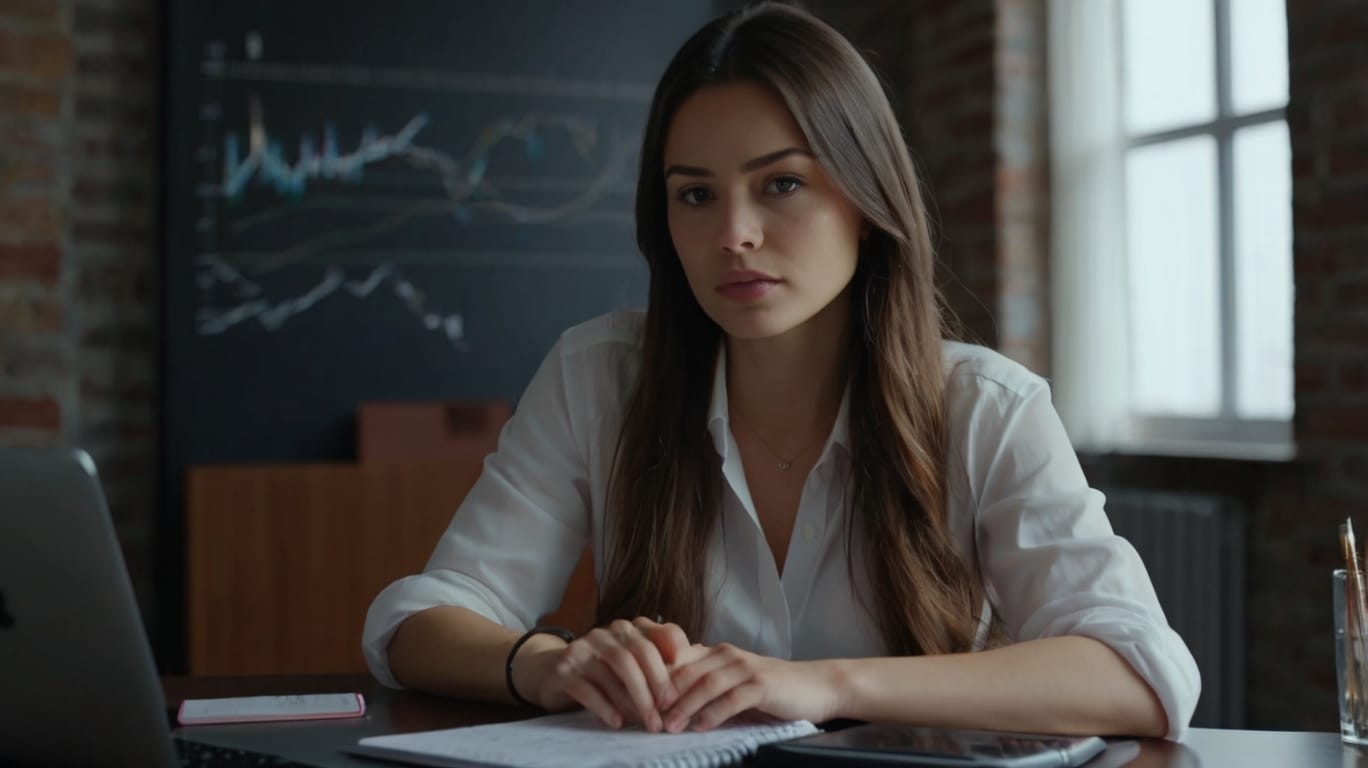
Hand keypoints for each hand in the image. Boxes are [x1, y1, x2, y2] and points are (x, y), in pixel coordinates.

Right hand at [517, 617, 689, 730]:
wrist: (550, 672)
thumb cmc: (601, 671)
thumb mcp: (630, 663)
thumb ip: (658, 662)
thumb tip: (692, 672)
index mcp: (628, 629)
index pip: (658, 634)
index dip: (675, 654)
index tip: (685, 681)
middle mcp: (606, 633)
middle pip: (637, 652)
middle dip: (656, 683)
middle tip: (667, 711)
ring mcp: (583, 649)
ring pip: (614, 669)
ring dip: (635, 699)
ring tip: (648, 722)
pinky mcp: (563, 669)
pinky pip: (587, 687)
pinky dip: (605, 706)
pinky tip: (617, 722)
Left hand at [662, 643, 843, 731]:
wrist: (817, 686)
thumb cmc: (773, 690)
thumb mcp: (735, 684)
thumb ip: (707, 689)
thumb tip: (670, 706)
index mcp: (717, 654)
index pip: (678, 662)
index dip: (655, 681)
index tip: (638, 701)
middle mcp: (728, 656)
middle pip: (686, 673)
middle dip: (663, 696)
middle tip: (646, 718)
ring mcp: (746, 668)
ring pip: (706, 685)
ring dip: (684, 707)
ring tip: (669, 727)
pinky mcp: (762, 685)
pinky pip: (732, 698)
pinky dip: (713, 713)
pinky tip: (701, 726)